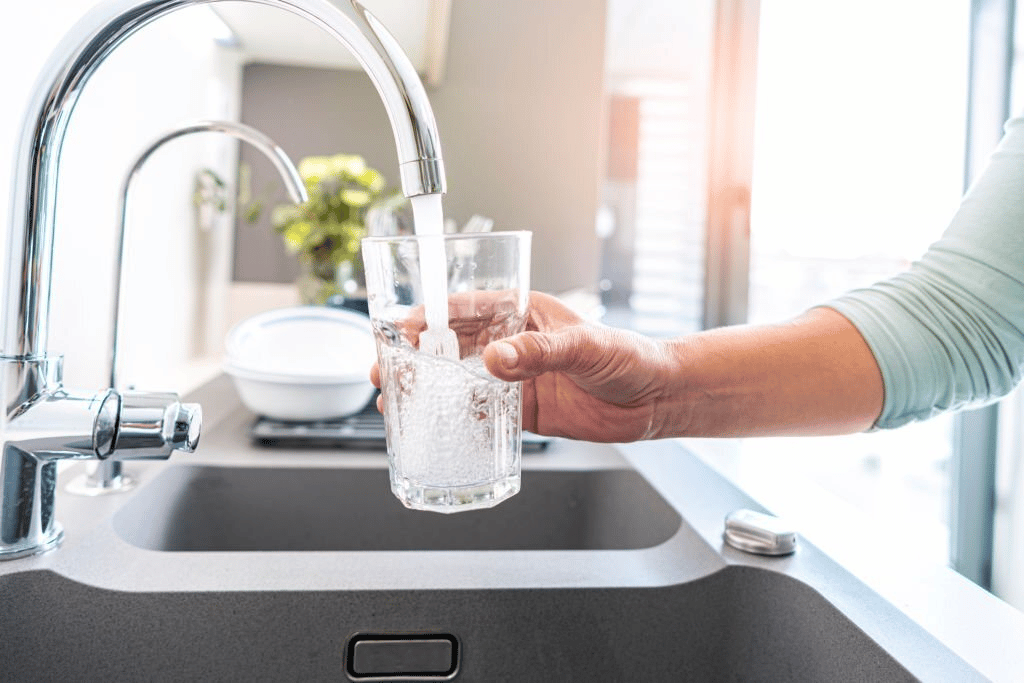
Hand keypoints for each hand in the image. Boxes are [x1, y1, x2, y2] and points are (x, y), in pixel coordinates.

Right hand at [369, 291, 679, 442]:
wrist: (657, 398)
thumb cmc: (630, 356)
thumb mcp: (584, 346)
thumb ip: (539, 352)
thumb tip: (495, 359)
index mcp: (524, 314)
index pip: (466, 309)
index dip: (429, 317)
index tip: (400, 329)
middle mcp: (515, 344)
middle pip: (452, 347)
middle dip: (416, 356)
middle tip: (386, 369)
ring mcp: (518, 378)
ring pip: (461, 382)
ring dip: (429, 390)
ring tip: (397, 400)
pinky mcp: (525, 411)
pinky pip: (484, 415)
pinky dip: (459, 421)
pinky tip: (436, 428)